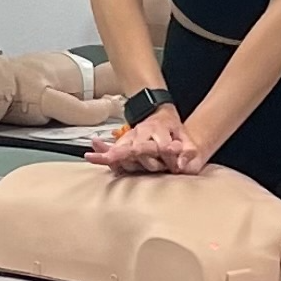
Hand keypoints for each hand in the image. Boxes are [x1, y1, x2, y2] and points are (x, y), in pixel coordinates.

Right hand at [87, 105, 203, 173]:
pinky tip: (92, 156)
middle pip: (140, 148)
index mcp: (159, 129)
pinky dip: (102, 153)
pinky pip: (111, 149)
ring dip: (115, 154)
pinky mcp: (123, 142)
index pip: (162, 145)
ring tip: (106, 158)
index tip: (175, 165)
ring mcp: (131, 137)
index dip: (168, 155)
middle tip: (152, 166)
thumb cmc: (172, 130)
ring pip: (123, 147)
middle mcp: (142, 132)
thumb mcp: (185, 137)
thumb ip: (188, 150)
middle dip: (144, 158)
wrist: (159, 115)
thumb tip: (181, 165)